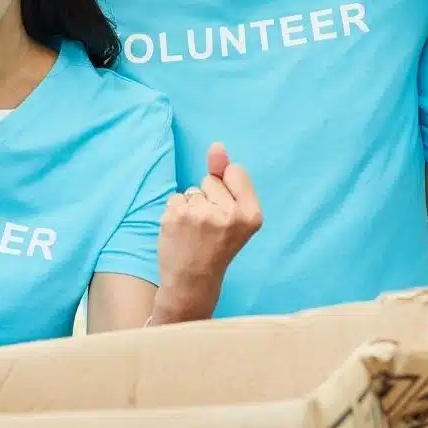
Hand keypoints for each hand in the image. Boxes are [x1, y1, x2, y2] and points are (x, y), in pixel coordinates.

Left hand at [159, 142, 260, 285]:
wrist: (193, 281)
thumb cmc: (216, 246)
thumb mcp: (235, 215)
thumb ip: (227, 177)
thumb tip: (216, 146)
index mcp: (252, 214)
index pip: (235, 171)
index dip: (227, 189)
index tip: (227, 215)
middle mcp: (229, 214)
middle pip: (211, 180)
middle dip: (208, 198)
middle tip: (210, 228)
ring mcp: (200, 215)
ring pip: (192, 190)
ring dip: (191, 206)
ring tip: (196, 232)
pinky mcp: (176, 217)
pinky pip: (175, 198)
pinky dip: (176, 212)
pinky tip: (181, 232)